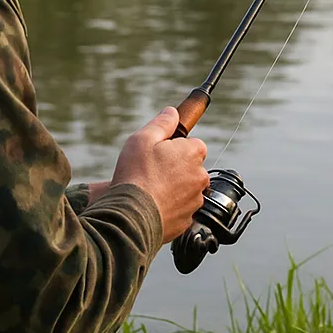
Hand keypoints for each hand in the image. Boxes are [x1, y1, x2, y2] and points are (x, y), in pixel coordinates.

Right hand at [111, 108, 209, 245]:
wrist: (132, 216)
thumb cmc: (136, 175)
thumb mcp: (143, 138)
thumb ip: (162, 123)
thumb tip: (172, 112)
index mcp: (194, 152)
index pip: (193, 144)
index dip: (175, 148)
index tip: (161, 153)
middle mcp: (201, 176)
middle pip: (190, 168)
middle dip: (175, 169)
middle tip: (152, 172)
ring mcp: (196, 200)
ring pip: (186, 190)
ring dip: (173, 189)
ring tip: (150, 191)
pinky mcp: (188, 220)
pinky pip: (180, 210)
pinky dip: (170, 208)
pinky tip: (153, 206)